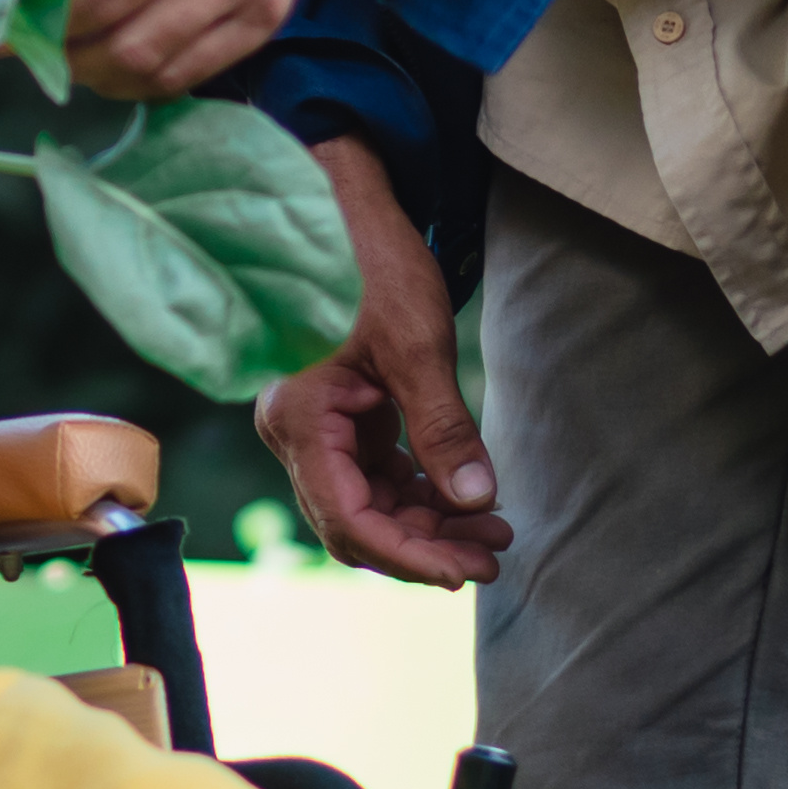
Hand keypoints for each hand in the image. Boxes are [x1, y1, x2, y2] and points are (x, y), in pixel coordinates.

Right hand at [252, 138, 510, 586]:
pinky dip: (421, 498)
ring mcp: (316, 434)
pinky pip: (377, 482)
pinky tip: (467, 504)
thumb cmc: (371, 266)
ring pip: (368, 509)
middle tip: (490, 559)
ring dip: (427, 527)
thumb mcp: (417, 347)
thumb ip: (444, 431)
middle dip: (422, 546)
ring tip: (493, 534)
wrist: (347, 215)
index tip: (461, 572)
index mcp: (298, 421)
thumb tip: (477, 504)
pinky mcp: (341, 425)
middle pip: (355, 525)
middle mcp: (295, 437)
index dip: (405, 554)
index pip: (347, 517)